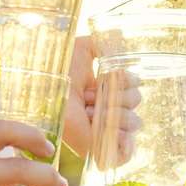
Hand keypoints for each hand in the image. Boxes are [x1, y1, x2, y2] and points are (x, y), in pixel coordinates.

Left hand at [62, 35, 142, 166]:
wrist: (48, 94)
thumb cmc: (60, 71)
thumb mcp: (81, 49)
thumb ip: (100, 42)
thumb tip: (118, 35)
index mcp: (106, 87)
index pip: (134, 83)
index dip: (121, 79)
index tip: (98, 80)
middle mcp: (108, 107)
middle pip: (136, 100)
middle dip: (117, 96)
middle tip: (90, 98)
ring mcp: (106, 128)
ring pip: (134, 121)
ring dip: (114, 114)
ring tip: (90, 113)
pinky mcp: (101, 148)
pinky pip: (126, 151)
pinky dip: (125, 142)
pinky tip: (112, 131)